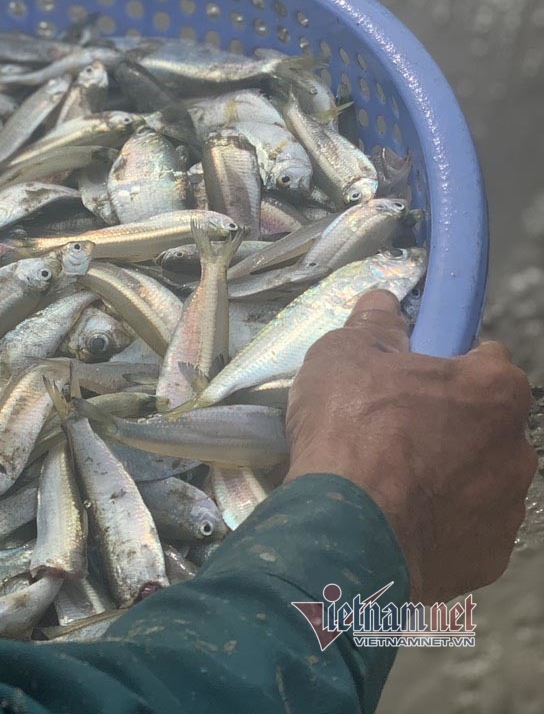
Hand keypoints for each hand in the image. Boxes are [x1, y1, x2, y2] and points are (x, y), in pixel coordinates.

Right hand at [284, 290, 536, 603]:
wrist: (344, 532)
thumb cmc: (350, 430)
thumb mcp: (342, 356)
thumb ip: (373, 326)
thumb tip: (384, 303)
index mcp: (494, 389)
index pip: (485, 359)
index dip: (442, 364)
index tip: (405, 376)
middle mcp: (518, 447)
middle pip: (483, 425)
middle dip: (445, 426)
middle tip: (388, 432)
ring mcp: (507, 508)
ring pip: (476, 479)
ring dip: (442, 476)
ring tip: (384, 483)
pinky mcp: (488, 558)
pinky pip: (463, 529)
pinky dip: (436, 524)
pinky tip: (393, 520)